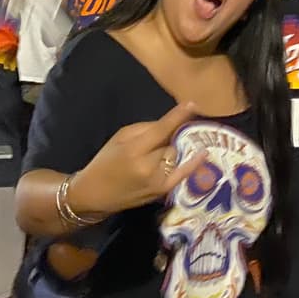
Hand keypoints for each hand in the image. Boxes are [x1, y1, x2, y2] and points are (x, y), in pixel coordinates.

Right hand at [68, 102, 206, 215]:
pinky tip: (204, 153)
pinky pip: (182, 174)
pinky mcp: (162, 191)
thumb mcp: (119, 138)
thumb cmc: (105, 162)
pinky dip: (194, 163)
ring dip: (169, 151)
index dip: (177, 116)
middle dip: (166, 138)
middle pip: (170, 142)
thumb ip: (145, 129)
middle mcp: (148, 166)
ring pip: (175, 155)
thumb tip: (168, 123)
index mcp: (134, 150)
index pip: (161, 129)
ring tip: (154, 156)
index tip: (192, 103)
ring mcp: (157, 181)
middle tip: (154, 141)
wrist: (94, 194)